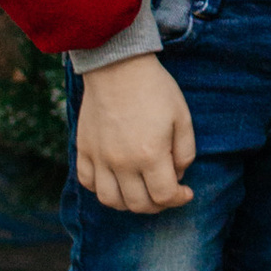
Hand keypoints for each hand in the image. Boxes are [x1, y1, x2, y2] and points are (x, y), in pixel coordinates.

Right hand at [77, 54, 195, 213]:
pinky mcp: (84, 149)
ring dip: (128, 203)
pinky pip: (87, 182)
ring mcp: (100, 157)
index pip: (164, 196)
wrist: (118, 66)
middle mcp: (122, 162)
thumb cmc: (155, 88)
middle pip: (138, 204)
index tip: (186, 192)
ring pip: (110, 200)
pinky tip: (114, 180)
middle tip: (165, 193)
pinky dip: (101, 188)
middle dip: (157, 204)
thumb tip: (178, 175)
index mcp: (150, 155)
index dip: (179, 199)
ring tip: (140, 192)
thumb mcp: (182, 117)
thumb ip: (185, 152)